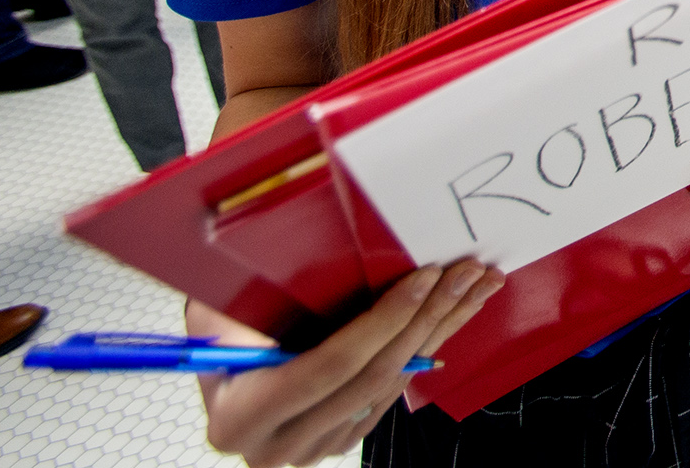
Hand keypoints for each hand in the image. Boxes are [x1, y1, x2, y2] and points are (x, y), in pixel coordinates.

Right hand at [192, 260, 506, 467]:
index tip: (422, 278)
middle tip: (463, 273)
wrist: (220, 371)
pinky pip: (394, 391)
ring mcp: (314, 447)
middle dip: (424, 319)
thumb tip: (292, 242)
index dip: (381, 321)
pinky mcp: (342, 438)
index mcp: (242, 417)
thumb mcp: (216, 313)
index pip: (329, 367)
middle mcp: (277, 444)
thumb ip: (247, 298)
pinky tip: (454, 313)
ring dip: (438, 330)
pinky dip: (427, 347)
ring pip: (392, 384)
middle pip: (371, 377)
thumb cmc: (217, 332)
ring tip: (473, 285)